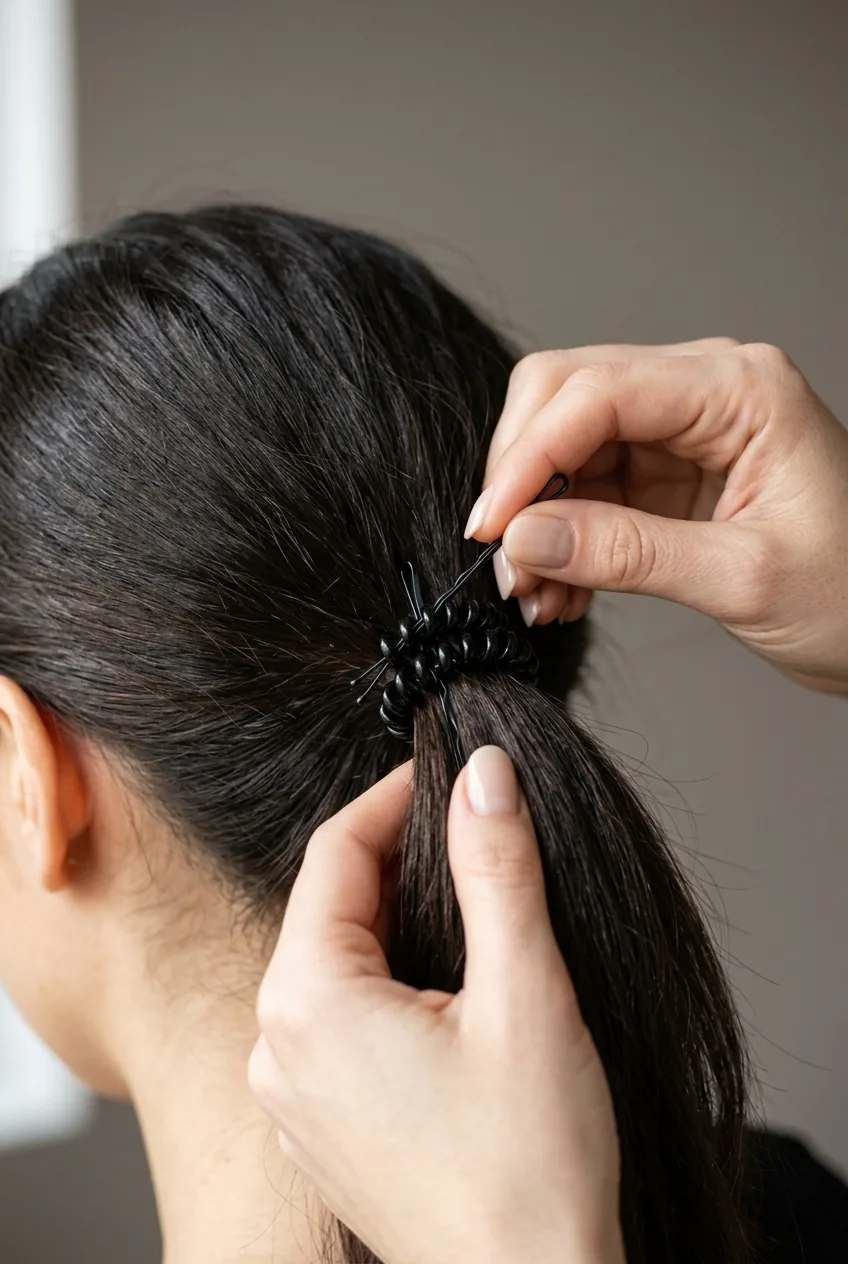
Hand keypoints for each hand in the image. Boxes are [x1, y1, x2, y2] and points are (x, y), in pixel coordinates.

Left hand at [249, 747, 624, 1263]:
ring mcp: (292, 1093)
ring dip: (396, 918)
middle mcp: (277, 1045)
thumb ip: (497, 867)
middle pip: (330, 904)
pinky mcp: (321, 1126)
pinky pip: (338, 1018)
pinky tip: (447, 986)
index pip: (334, 851)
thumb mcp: (524, 992)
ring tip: (472, 899)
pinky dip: (386, 979)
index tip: (452, 775)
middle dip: (400, 857)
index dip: (394, 798)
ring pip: (334, 960)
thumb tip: (483, 775)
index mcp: (308, 999)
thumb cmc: (528, 1167)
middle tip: (475, 831)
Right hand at [465, 338, 847, 694]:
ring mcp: (683, 431)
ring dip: (536, 519)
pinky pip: (587, 489)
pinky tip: (561, 591)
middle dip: (522, 478)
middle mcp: (705, 392)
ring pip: (566, 446)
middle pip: (565, 396)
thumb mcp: (744, 579)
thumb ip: (628, 553)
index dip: (529, 456)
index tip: (491, 528)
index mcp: (740, 389)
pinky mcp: (668, 475)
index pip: (597, 391)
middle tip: (505, 561)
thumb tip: (523, 541)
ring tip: (536, 596)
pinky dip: (560, 538)